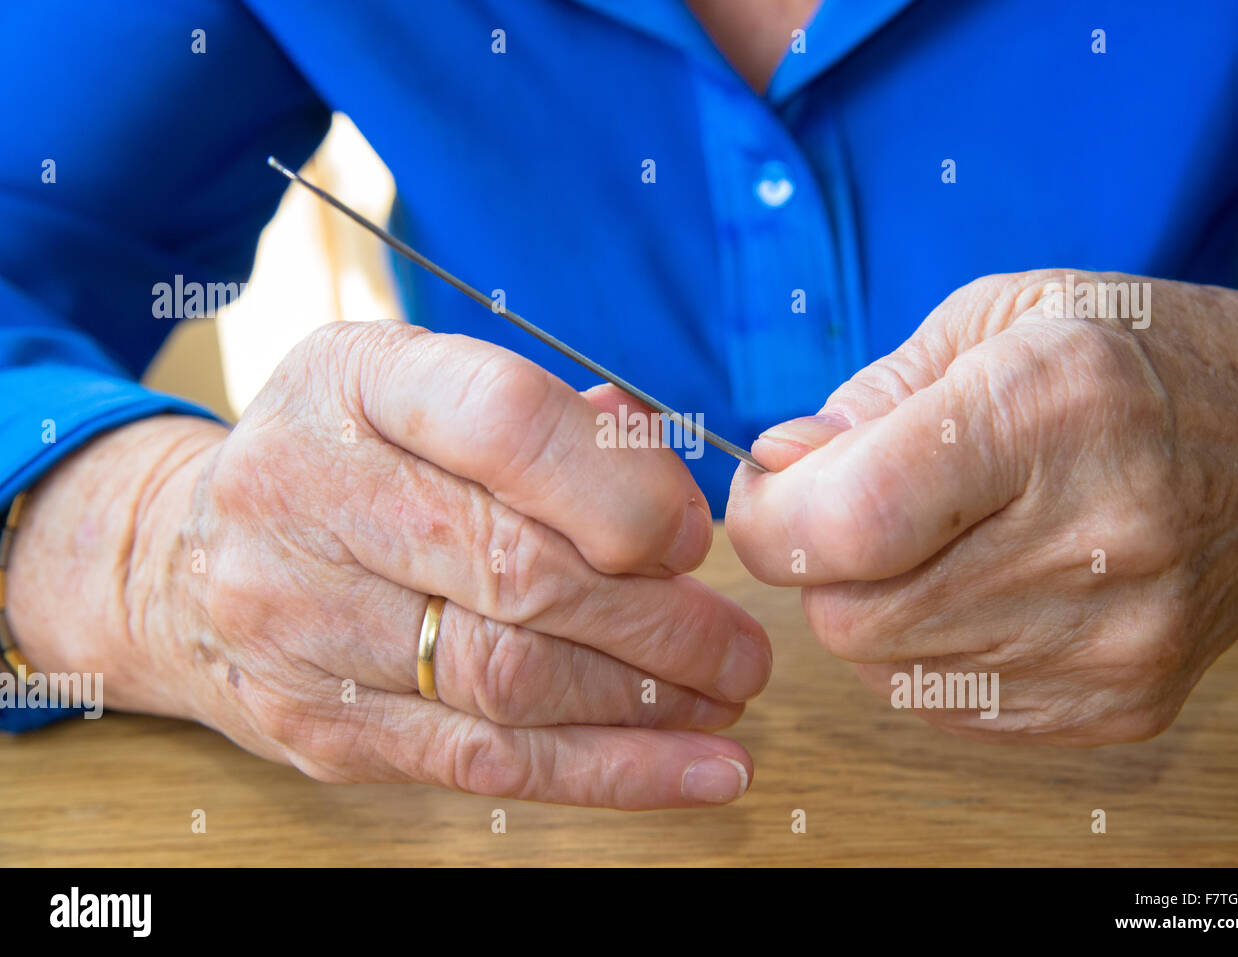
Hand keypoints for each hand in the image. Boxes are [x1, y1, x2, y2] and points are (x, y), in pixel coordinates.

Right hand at [10, 320, 769, 806]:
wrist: (187, 559)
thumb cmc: (347, 460)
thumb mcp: (422, 390)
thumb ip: (550, 423)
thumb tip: (671, 490)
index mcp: (354, 382)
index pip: (504, 424)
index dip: (621, 489)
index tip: (688, 538)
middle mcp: (308, 494)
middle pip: (520, 571)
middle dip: (661, 619)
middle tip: (741, 646)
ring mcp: (301, 621)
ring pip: (512, 678)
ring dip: (649, 700)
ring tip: (727, 696)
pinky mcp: (320, 725)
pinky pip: (485, 762)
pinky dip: (610, 772)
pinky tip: (697, 771)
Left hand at [727, 271, 1237, 744]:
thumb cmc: (1127, 360)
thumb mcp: (995, 321)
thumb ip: (866, 398)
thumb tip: (776, 468)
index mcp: (1049, 408)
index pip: (853, 519)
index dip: (772, 520)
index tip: (767, 494)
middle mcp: (1096, 535)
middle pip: (854, 616)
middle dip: (821, 567)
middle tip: (854, 513)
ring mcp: (1117, 637)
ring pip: (888, 671)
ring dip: (875, 610)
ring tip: (936, 542)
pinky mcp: (1122, 703)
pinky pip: (946, 706)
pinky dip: (929, 653)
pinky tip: (982, 589)